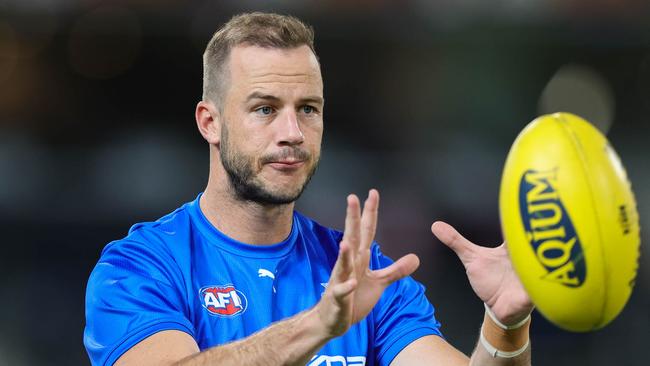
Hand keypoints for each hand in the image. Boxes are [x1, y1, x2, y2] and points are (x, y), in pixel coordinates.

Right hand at [315, 190, 420, 337]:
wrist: (332, 319)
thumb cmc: (353, 298)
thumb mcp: (379, 282)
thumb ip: (396, 269)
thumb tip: (416, 257)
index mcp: (359, 258)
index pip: (366, 231)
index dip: (370, 213)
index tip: (373, 194)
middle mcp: (349, 264)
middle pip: (352, 238)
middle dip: (352, 219)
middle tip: (352, 198)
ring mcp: (342, 280)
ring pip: (342, 264)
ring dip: (344, 253)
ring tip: (346, 241)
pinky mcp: (338, 297)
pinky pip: (342, 291)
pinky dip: (346, 287)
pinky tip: (352, 282)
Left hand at [431, 221, 533, 324]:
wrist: (499, 306)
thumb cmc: (489, 279)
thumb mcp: (471, 258)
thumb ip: (455, 241)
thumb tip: (435, 225)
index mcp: (513, 247)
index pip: (520, 228)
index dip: (523, 218)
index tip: (523, 206)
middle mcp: (526, 257)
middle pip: (536, 243)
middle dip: (537, 237)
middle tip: (530, 232)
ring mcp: (531, 274)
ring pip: (541, 263)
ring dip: (537, 261)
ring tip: (530, 259)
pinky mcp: (532, 293)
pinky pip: (540, 288)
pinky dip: (536, 286)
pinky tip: (532, 285)